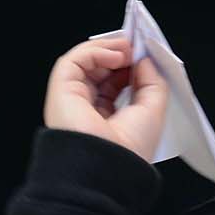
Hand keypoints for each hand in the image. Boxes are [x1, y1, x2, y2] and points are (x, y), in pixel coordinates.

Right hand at [42, 35, 166, 162]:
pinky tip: (115, 56)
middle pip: (99, 69)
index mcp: (106, 118)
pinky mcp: (61, 89)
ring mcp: (72, 98)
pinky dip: (95, 52)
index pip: (114, 83)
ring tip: (126, 50)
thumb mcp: (154, 109)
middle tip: (135, 46)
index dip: (129, 65)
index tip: (144, 55)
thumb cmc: (129, 149)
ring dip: (107, 49)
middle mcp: (87, 108)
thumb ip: (152, 80)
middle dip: (118, 54)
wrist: (108, 167)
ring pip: (84, 61)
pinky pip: (74, 60)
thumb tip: (144, 59)